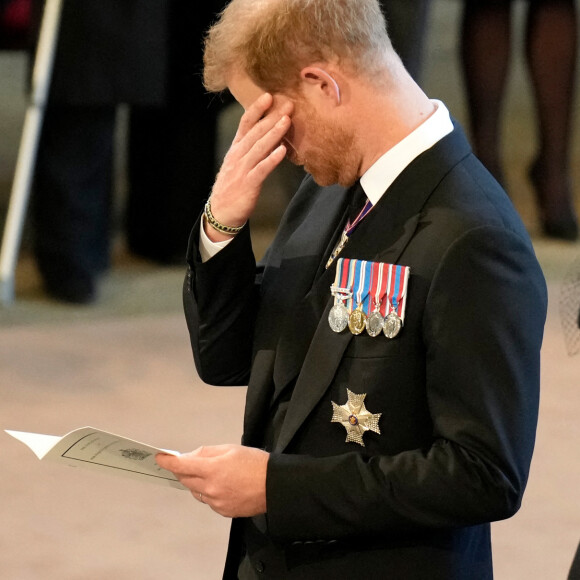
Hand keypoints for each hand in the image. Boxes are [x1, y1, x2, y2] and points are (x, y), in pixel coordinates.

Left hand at [156, 444, 268, 517]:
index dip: (168, 461)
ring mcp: (216, 502)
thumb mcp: (230, 449)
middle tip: (186, 462)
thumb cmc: (255, 463)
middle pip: (185, 479)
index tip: (160, 458)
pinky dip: (208, 492)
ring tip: (212, 473)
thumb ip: (207, 452)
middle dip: (183, 470)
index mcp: (213, 469)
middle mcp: (211, 488)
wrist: (274, 486)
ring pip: (196, 491)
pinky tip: (222, 485)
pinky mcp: (222, 511)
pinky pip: (208, 500)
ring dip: (196, 481)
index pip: (182, 466)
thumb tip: (190, 456)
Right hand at [205, 93, 292, 240]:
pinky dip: (272, 159)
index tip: (269, 96)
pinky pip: (261, 169)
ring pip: (259, 147)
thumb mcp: (239, 164)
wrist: (221, 212)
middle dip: (272, 117)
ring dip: (273, 133)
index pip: (245, 124)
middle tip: (288, 104)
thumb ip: (252, 149)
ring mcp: (242, 169)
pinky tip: (282, 151)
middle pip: (255, 132)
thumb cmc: (233, 187)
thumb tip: (270, 136)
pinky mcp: (248, 183)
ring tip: (287, 121)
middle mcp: (238, 155)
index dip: (257, 109)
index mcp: (236, 149)